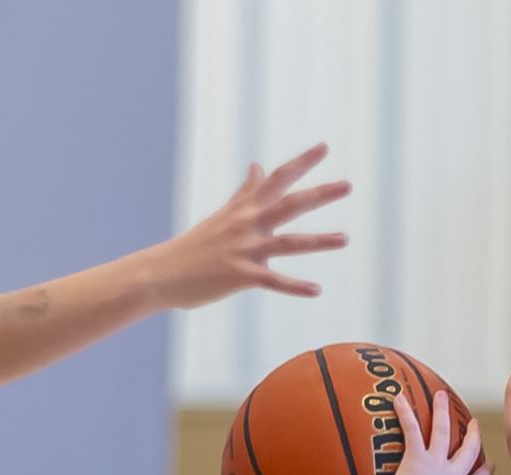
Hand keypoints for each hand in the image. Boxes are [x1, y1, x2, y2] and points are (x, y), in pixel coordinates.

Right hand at [150, 146, 350, 307]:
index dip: (302, 162)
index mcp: (244, 208)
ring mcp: (245, 250)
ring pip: (289, 242)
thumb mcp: (223, 214)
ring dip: (319, 241)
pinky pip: (274, 281)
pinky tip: (316, 290)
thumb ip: (245, 192)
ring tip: (345, 239)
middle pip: (290, 204)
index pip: (277, 178)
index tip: (324, 147)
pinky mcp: (240, 276)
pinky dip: (295, 287)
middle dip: (320, 194)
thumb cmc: (194, 246)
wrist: (162, 273)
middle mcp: (247, 224)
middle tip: (348, 185)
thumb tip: (257, 166)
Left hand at [387, 383, 487, 474]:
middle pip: (468, 451)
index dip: (486, 471)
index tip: (489, 465)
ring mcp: (436, 463)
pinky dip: (405, 413)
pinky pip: (412, 430)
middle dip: (472, 436)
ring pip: (442, 431)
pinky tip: (398, 398)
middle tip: (474, 425)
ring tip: (442, 396)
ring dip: (441, 412)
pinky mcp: (417, 457)